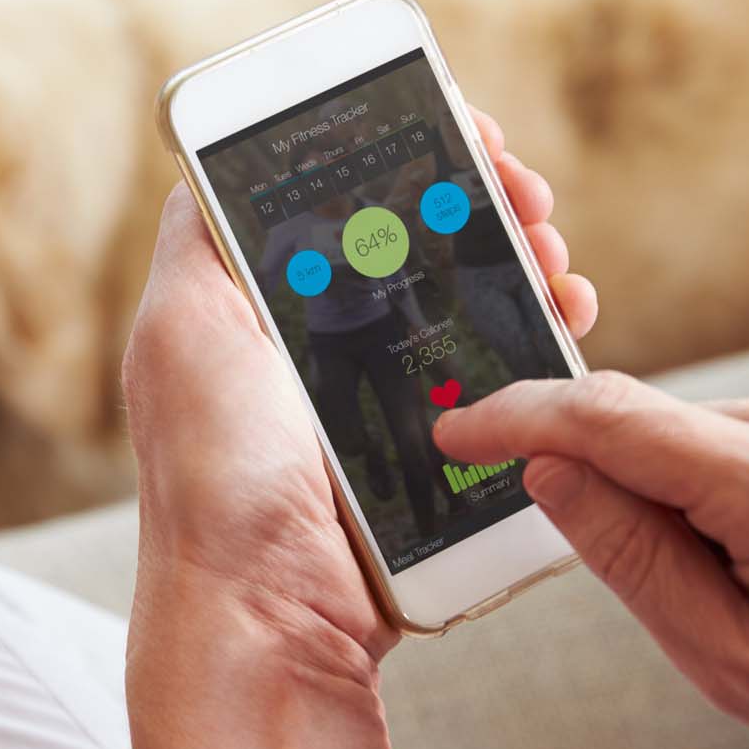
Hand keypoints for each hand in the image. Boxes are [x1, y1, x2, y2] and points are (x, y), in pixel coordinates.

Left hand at [122, 108, 595, 670]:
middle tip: (528, 197)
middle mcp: (325, 344)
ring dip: (522, 261)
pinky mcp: (439, 450)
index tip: (463, 133)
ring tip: (554, 259)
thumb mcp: (184, 333)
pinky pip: (498, 374)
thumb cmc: (217, 475)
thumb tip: (215, 167)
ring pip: (470, 299)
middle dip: (484, 201)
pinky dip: (539, 335)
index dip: (406, 153)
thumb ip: (200, 242)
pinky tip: (564, 316)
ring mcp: (385, 398)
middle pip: (422, 238)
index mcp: (264, 307)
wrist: (271, 616)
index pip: (346, 198)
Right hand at [433, 368, 748, 748]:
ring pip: (728, 420)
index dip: (519, 419)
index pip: (613, 420)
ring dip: (716, 480)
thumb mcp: (731, 667)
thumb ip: (631, 556)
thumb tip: (551, 470)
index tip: (460, 426)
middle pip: (670, 424)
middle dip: (645, 486)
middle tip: (699, 582)